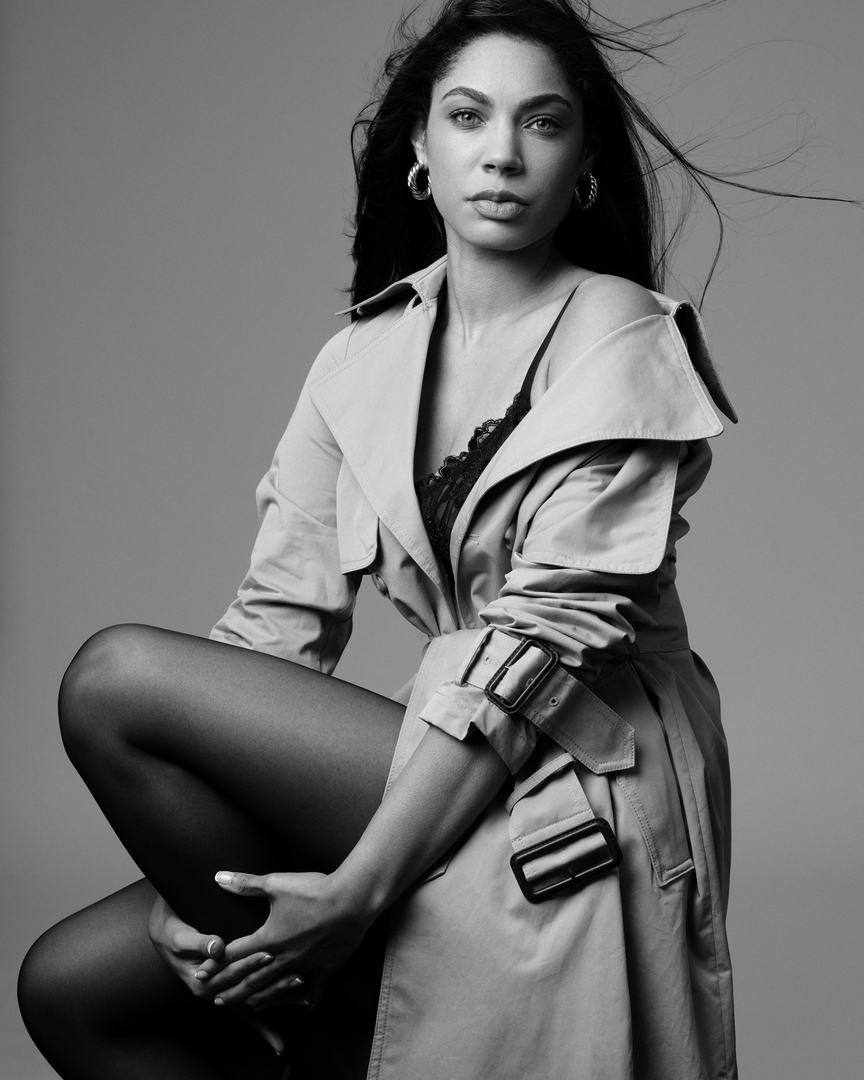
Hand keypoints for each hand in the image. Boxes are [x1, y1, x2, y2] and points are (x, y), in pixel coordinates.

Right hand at [148, 893, 287, 1055]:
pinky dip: (273, 1006)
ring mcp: (224, 993)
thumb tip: (217, 948)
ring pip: (255, 1000)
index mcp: (203, 983)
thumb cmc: (172, 935)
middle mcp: (215, 993)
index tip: (270, 953)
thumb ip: (199, 943)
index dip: (250, 964)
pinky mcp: (232, 989)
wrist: (167, 937)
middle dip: (274, 985)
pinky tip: (295, 1008)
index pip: (232, 973)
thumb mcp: (180, 938)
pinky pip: (254, 1003)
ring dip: (279, 997)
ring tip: (304, 992)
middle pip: (249, 992)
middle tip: (298, 976)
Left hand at [194, 869, 371, 1010]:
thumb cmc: (313, 890)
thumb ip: (246, 884)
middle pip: (252, 979)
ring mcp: (306, 965)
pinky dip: (306, 997)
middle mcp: (284, 957)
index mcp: (269, 938)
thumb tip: (218, 877)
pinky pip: (314, 988)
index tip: (200, 975)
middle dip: (232, 991)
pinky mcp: (327, 966)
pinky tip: (303, 1004)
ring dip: (260, 999)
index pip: (235, 955)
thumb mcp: (276, 883)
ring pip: (278, 988)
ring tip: (249, 1006)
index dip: (215, 964)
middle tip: (216, 1001)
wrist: (351, 900)